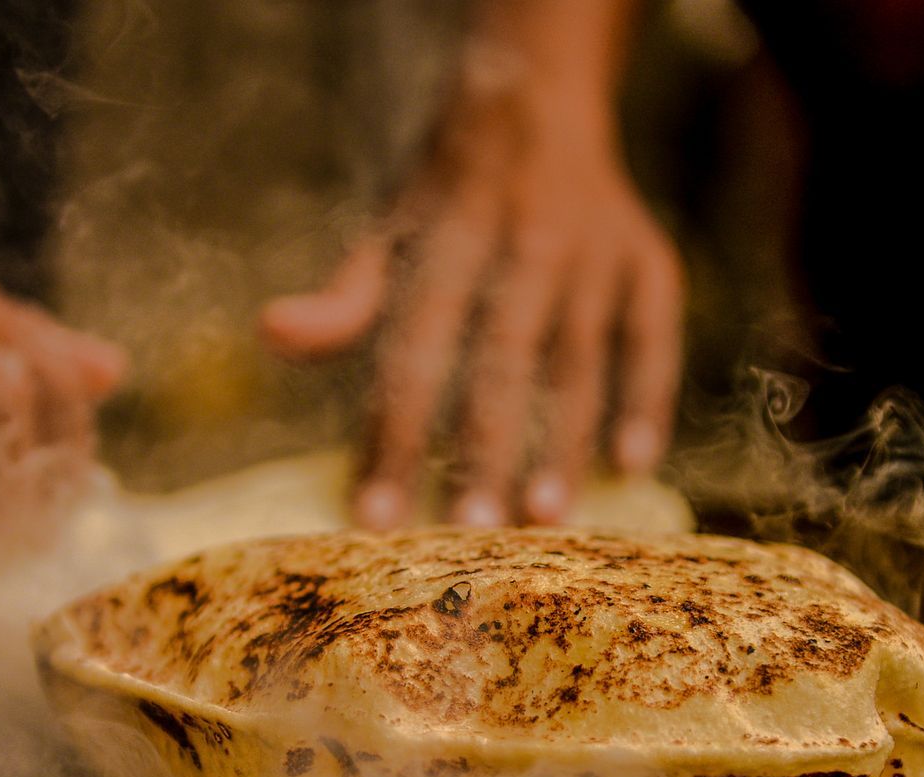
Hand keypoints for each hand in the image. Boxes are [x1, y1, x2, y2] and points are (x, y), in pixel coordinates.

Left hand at [259, 82, 682, 527]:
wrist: (538, 96)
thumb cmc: (447, 195)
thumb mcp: (389, 230)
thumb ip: (345, 298)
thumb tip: (270, 333)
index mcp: (448, 239)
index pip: (416, 349)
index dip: (395, 432)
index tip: (377, 516)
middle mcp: (525, 244)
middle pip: (502, 361)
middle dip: (485, 449)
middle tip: (471, 533)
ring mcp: (594, 252)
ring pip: (579, 358)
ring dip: (565, 440)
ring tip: (545, 517)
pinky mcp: (648, 259)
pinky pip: (653, 334)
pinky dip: (649, 397)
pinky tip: (633, 464)